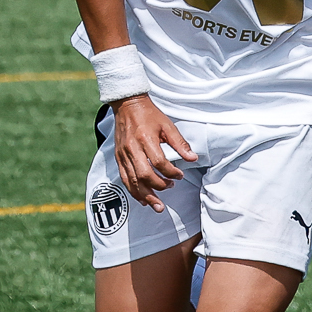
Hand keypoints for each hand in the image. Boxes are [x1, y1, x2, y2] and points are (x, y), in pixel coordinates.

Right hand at [109, 94, 195, 211]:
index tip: (180, 175)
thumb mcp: (168, 125)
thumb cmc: (149, 115)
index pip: (159, 162)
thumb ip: (180, 143)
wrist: (127, 105)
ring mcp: (123, 154)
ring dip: (146, 195)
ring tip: (157, 206)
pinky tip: (143, 200)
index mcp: (145, 138)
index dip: (171, 172)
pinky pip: (125, 179)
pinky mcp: (118, 157)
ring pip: (133, 180)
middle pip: (144, 175)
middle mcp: (132, 148)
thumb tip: (193, 158)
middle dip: (158, 187)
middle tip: (171, 188)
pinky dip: (133, 191)